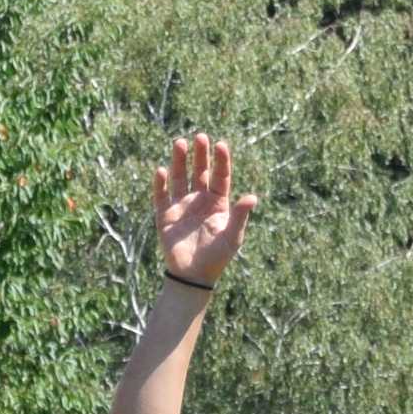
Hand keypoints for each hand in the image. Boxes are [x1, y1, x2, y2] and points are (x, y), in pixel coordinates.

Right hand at [149, 134, 249, 292]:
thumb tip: (252, 197)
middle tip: (200, 136)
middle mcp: (199, 200)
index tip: (221, 144)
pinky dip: (160, 184)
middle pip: (199, 172)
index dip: (221, 161)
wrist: (194, 276)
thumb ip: (240, 216)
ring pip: (179, 178)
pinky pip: (161, 196)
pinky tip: (161, 170)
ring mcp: (181, 206)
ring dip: (178, 161)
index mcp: (218, 203)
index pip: (220, 177)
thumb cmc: (217, 257)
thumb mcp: (233, 237)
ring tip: (179, 143)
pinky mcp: (165, 216)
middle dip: (200, 154)